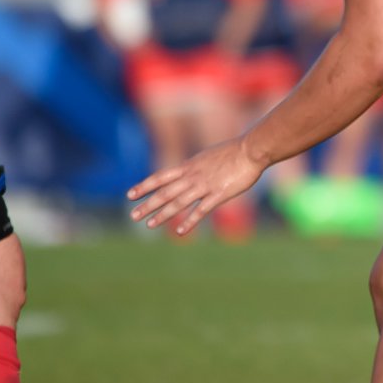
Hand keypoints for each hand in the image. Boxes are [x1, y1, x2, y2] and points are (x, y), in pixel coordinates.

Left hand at [127, 137, 265, 235]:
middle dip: (148, 204)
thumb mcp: (208, 156)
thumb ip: (196, 166)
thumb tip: (187, 169)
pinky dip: (189, 221)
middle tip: (133, 216)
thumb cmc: (233, 151)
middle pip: (165, 192)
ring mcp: (205, 186)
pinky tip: (180, 231)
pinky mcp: (219, 194)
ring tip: (149, 225)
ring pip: (178, 202)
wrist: (252, 150)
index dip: (145, 186)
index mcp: (189, 166)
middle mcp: (193, 176)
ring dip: (162, 214)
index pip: (161, 177)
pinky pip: (201, 210)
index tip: (130, 195)